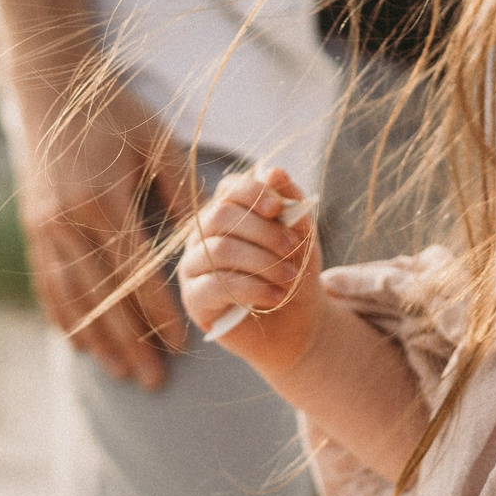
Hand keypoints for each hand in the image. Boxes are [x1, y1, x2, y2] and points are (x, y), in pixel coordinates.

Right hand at [15, 76, 197, 388]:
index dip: (158, 312)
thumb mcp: (160, 143)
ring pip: (75, 299)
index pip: (136, 272)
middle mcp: (68, 220)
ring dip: (98, 340)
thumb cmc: (118, 115)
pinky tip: (80, 345)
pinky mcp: (33, 228)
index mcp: (104, 200)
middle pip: (104, 297)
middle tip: (154, 381)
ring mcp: (45, 227)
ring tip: (121, 374)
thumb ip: (183, 193)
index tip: (181, 344)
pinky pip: (48, 284)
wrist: (52, 88)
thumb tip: (206, 242)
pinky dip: (65, 318)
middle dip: (130, 343)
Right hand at [177, 167, 323, 373]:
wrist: (299, 324)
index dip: (253, 192)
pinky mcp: (194, 300)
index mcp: (228, 212)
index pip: (229, 188)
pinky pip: (214, 285)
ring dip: (263, 262)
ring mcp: (194, 267)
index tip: (279, 209)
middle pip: (221, 215)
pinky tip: (274, 296)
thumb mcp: (302, 235)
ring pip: (219, 250)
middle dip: (264, 232)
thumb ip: (290, 202)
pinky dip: (252, 288)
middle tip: (293, 249)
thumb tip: (274, 170)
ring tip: (290, 278)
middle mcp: (203, 235)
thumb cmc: (296, 273)